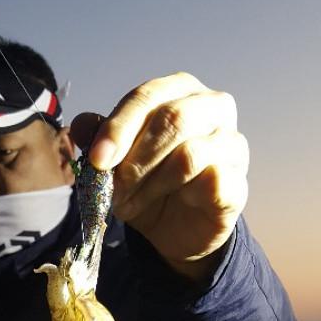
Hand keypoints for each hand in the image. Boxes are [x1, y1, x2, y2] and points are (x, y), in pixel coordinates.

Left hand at [71, 72, 248, 279]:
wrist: (176, 230)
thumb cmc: (147, 183)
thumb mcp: (114, 162)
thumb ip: (98, 140)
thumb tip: (82, 125)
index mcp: (179, 91)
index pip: (147, 96)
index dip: (118, 127)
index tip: (96, 160)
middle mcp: (213, 107)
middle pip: (173, 118)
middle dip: (135, 158)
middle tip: (114, 187)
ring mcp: (231, 144)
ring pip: (189, 153)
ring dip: (152, 183)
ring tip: (133, 203)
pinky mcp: (238, 182)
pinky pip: (212, 181)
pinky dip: (183, 196)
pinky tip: (173, 203)